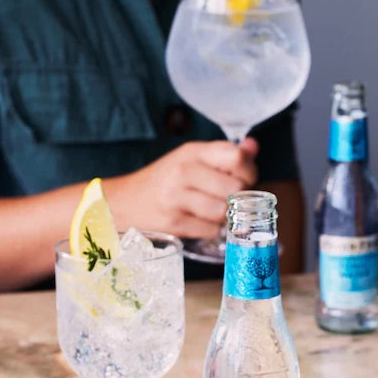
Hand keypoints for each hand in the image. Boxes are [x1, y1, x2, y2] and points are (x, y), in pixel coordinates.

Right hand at [106, 138, 258, 237]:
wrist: (124, 202)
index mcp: (192, 152)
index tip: (244, 180)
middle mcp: (183, 171)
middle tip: (225, 198)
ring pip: (224, 212)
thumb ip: (226, 155)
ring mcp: (176, 197)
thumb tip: (254, 146)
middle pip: (234, 188)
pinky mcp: (173, 222)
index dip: (249, 172)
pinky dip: (210, 230)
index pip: (236, 157)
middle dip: (237, 198)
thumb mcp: (193, 160)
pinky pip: (211, 231)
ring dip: (223, 216)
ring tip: (211, 211)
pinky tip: (199, 222)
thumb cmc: (166, 180)